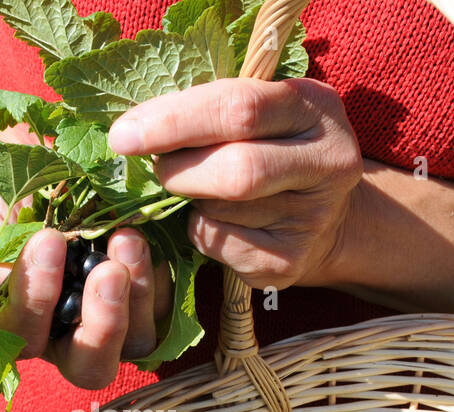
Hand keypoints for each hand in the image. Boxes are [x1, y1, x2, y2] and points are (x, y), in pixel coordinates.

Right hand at [0, 226, 171, 390]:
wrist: (40, 188)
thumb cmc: (4, 214)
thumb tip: (2, 273)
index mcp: (21, 332)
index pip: (25, 338)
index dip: (35, 299)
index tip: (47, 241)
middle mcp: (68, 343)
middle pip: (91, 368)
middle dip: (103, 325)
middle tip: (109, 273)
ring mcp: (113, 331)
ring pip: (137, 342)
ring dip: (138, 294)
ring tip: (127, 238)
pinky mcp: (149, 309)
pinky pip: (165, 310)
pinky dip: (158, 276)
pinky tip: (141, 237)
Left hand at [108, 77, 362, 289]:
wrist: (328, 219)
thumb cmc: (273, 149)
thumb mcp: (260, 113)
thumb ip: (213, 109)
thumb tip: (133, 130)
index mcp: (315, 107)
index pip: (239, 108)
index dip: (175, 121)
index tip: (124, 135)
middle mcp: (328, 162)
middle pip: (237, 170)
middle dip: (180, 169)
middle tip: (156, 168)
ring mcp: (314, 217)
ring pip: (221, 209)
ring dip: (191, 199)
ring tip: (200, 189)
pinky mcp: (289, 261)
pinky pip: (218, 243)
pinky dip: (200, 229)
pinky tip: (215, 218)